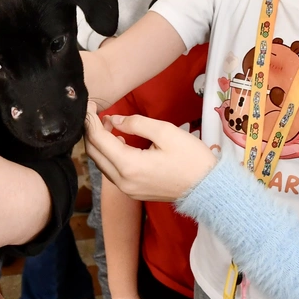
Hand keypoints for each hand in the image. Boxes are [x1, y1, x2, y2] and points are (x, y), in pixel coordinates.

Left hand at [85, 106, 216, 201]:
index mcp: (128, 166)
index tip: (90, 106)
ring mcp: (127, 190)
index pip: (98, 140)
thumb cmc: (191, 158)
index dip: (91, 121)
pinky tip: (119, 142)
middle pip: (94, 154)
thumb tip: (115, 120)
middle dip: (91, 132)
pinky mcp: (133, 192)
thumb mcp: (166, 132)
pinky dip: (109, 156)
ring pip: (101, 164)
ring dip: (100, 144)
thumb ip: (137, 123)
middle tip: (95, 114)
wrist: (207, 188)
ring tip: (109, 125)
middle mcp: (122, 181)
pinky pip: (112, 172)